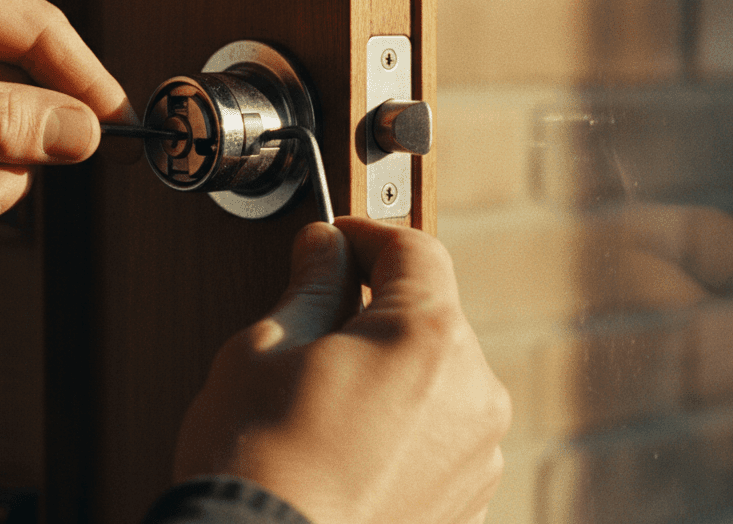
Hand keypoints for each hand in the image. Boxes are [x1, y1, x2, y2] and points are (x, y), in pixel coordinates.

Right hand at [173, 217, 510, 523]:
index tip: (331, 244)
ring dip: (390, 375)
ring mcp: (476, 455)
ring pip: (435, 380)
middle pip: (430, 317)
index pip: (413, 250)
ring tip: (322, 407)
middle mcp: (474, 394)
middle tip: (311, 334)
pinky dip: (401, 431)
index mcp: (429, 338)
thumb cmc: (256, 461)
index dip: (365, 235)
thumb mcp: (265, 348)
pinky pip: (438, 438)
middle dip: (375, 313)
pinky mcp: (467, 503)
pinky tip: (346, 451)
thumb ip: (310, 286)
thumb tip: (324, 248)